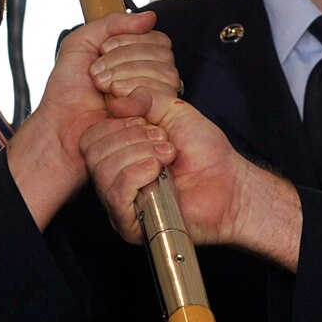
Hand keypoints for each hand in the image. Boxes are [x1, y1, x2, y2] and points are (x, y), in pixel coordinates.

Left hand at [8, 11, 178, 226]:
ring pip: (167, 73)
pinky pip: (165, 96)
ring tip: (105, 89)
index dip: (131, 41)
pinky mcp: (157, 118)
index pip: (156, 38)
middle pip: (164, 53)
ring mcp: (156, 99)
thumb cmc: (67, 92)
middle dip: (127, 59)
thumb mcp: (80, 44)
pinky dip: (138, 94)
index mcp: (135, 59)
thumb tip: (150, 16)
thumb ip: (111, 22)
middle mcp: (149, 77)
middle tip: (99, 74)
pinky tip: (117, 103)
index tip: (104, 50)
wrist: (62, 127)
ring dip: (130, 76)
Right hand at [79, 103, 303, 266]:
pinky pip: (114, 194)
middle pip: (92, 151)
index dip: (119, 123)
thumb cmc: (205, 153)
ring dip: (138, 155)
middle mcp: (114, 178)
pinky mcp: (130, 223)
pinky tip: (157, 172)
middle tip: (164, 144)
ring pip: (101, 171)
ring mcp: (120, 202)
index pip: (92, 135)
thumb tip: (114, 100)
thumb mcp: (173, 111)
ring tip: (167, 157)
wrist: (230, 184)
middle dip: (132, 138)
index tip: (151, 126)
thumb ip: (144, 98)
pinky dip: (136, 175)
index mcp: (119, 153)